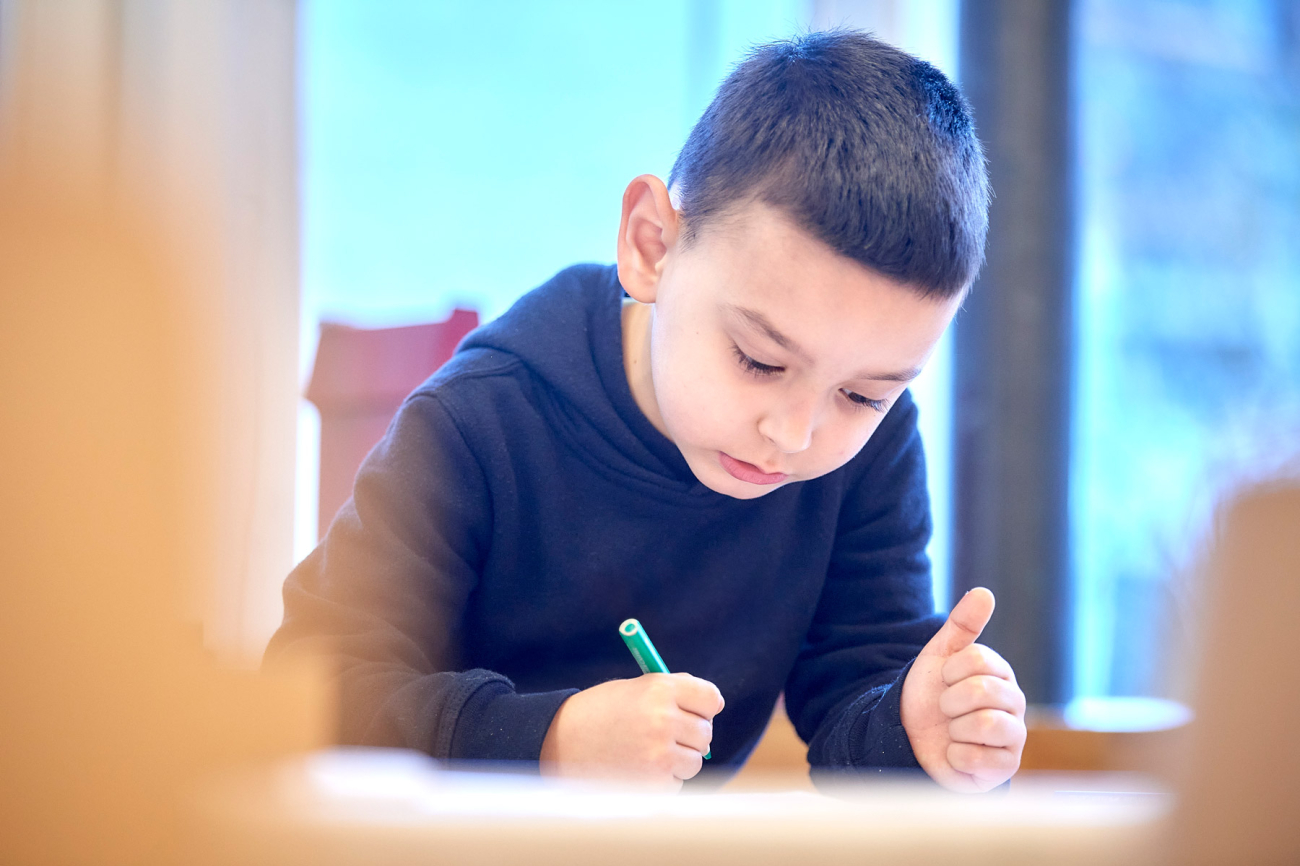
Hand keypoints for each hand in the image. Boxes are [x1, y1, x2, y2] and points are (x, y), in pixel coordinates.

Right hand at [539, 673, 723, 789]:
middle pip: (706, 732)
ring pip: (695, 761)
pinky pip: (676, 783)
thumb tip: (713, 708)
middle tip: (666, 735)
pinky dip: (662, 780)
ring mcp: (660, 755)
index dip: (704, 705)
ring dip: (678, 759)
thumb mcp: (636, 689)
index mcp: (660, 689)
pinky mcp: (653, 785)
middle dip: (690, 735)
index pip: (711, 698)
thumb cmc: (600, 712)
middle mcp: (664, 720)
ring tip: (645, 752)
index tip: (696, 711)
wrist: (558, 741)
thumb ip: (673, 694)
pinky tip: (635, 769)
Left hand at [900, 587, 1025, 791]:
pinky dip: (956, 755)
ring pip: (986, 723)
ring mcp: (1013, 738)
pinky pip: (981, 757)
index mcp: (1001, 674)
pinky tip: (955, 753)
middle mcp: (1014, 704)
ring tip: (952, 731)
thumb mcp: (939, 656)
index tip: (944, 680)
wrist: (911, 738)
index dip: (950, 671)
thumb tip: (984, 592)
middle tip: (946, 709)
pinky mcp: (1005, 769)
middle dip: (950, 699)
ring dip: (954, 727)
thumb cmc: (930, 696)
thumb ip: (962, 625)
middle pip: (983, 690)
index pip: (979, 659)